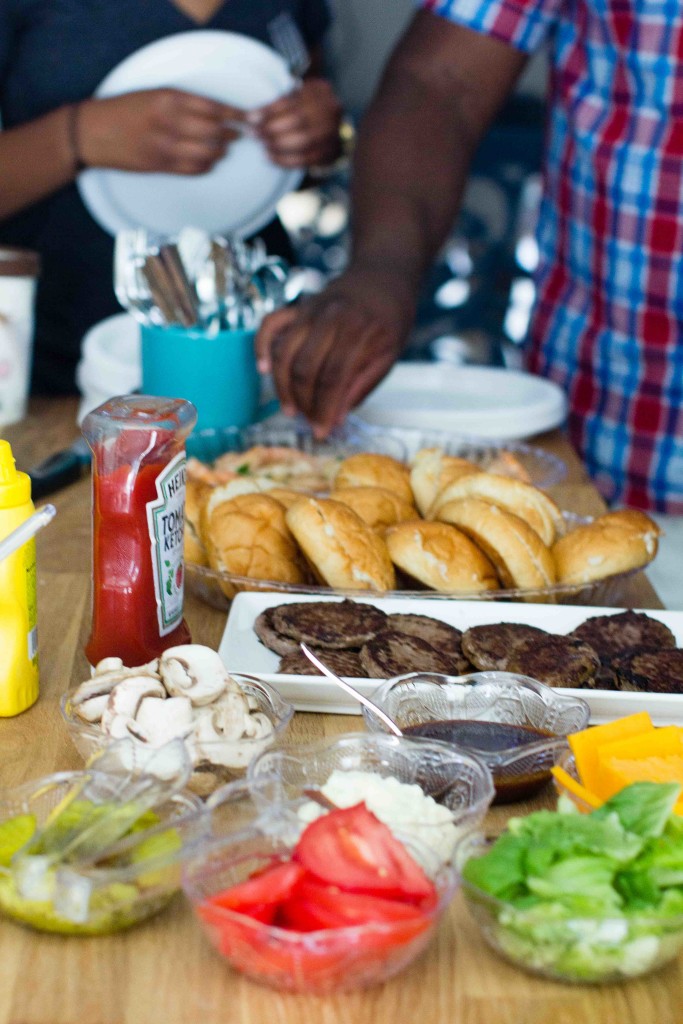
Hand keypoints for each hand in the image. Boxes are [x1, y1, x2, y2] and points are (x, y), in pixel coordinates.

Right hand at [77, 89, 245, 174]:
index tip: (249, 119)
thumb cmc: (123, 110)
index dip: (236, 116)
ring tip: (223, 148)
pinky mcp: (161, 166)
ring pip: (208, 153)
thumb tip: (216, 112)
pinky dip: (207, 166)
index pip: (214, 107)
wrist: (93, 133)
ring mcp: (166, 147)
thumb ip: (183, 102)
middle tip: (238, 135)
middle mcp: (169, 123)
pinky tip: (209, 161)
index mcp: (168, 99)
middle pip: (215, 132)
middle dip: (231, 135)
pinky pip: (194, 169)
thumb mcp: (152, 94)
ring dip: (220, 152)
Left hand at [249, 78, 341, 168]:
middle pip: (297, 121)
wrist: (334, 128)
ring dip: (277, 145)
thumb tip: (251, 114)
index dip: (268, 111)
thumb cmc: (309, 109)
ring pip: (302, 141)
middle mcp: (331, 109)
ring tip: (262, 145)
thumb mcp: (299, 95)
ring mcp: (333, 132)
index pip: (291, 100)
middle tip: (253, 134)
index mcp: (320, 90)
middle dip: (271, 128)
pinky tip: (269, 158)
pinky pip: (304, 159)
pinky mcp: (330, 153)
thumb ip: (281, 101)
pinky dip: (284, 160)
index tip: (250, 118)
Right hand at [255, 269, 414, 435]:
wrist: (382, 275)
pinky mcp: (297, 306)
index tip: (322, 431)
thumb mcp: (390, 354)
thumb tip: (338, 418)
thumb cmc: (390, 318)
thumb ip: (363, 384)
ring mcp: (310, 310)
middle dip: (304, 402)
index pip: (334, 378)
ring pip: (284, 353)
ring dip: (282, 386)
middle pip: (305, 368)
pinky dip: (261, 346)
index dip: (325, 409)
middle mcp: (330, 317)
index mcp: (359, 330)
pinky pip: (270, 325)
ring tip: (290, 409)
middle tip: (308, 422)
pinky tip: (262, 369)